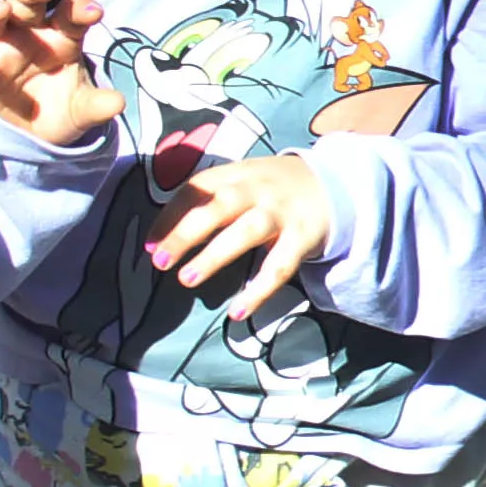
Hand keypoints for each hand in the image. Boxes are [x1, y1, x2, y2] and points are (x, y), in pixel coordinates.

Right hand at [0, 0, 113, 144]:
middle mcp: (25, 32)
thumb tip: (118, 103)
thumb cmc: (57, 110)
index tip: (93, 12)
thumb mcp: (80, 111)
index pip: (70, 12)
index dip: (79, 9)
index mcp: (60, 34)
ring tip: (0, 10)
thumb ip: (95, 105)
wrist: (27, 137)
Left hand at [151, 149, 335, 303]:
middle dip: (186, 233)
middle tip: (160, 260)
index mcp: (236, 174)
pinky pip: (279, 267)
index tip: (150, 244)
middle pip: (218, 207)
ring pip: (246, 233)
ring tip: (187, 279)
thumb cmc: (273, 190)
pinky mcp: (303, 238)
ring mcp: (281, 213)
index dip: (170, 216)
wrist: (335, 186)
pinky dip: (258, 291)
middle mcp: (257, 190)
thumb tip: (161, 236)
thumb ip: (209, 199)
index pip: (196, 189)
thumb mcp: (243, 180)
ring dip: (215, 256)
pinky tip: (237, 312)